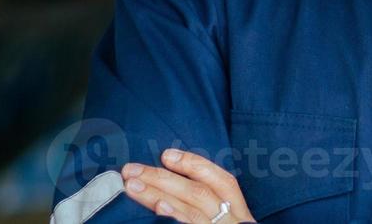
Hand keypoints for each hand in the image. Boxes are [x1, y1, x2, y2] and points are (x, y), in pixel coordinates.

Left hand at [121, 149, 254, 222]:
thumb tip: (169, 195)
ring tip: (133, 186)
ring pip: (193, 208)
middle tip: (132, 170)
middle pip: (199, 193)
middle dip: (163, 177)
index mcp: (239, 217)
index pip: (222, 182)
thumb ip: (206, 213)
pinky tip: (160, 210)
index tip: (166, 154)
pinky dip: (176, 218)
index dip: (195, 165)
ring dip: (159, 194)